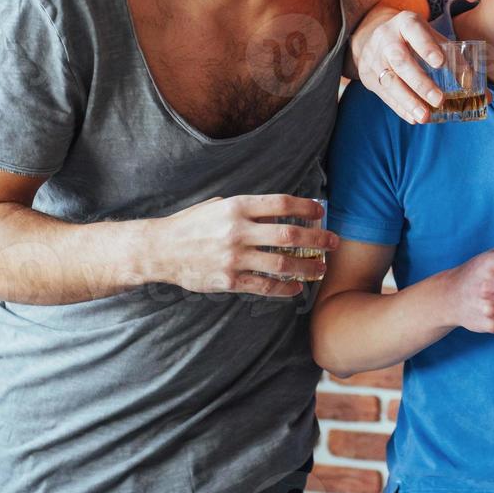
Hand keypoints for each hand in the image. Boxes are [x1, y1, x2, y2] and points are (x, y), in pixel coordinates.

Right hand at [150, 194, 333, 295]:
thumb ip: (250, 209)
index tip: (321, 210)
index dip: (306, 207)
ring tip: (321, 269)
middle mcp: (237, 230)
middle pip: (289, 235)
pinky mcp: (228, 280)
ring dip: (307, 267)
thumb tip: (285, 212)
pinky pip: (264, 286)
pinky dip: (284, 288)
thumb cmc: (192, 224)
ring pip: (282, 264)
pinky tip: (296, 288)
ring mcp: (233, 257)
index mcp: (237, 207)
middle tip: (333, 242)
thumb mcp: (220, 205)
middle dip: (317, 239)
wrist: (159, 249)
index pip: (282, 204)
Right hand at [350, 6, 447, 124]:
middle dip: (420, 82)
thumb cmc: (413, 38)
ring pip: (390, 81)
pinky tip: (414, 117)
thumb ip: (455, 58)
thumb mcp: (431, 37)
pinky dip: (400, 107)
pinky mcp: (368, 76)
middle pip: (401, 61)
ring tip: (425, 116)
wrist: (374, 37)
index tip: (440, 62)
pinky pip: (384, 94)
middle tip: (439, 100)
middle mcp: (386, 39)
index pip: (414, 30)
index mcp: (405, 23)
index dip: (426, 46)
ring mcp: (374, 58)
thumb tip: (484, 93)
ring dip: (409, 101)